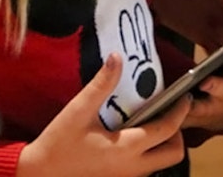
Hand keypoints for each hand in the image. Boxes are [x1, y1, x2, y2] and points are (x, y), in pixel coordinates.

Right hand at [17, 53, 191, 176]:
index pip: (167, 130)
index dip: (180, 111)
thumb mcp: (78, 111)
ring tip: (154, 121)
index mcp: (126, 149)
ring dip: (163, 145)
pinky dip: (149, 154)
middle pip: (173, 154)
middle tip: (169, 113)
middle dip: (178, 134)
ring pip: (160, 164)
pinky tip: (135, 137)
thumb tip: (117, 57)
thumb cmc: (57, 145)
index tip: (185, 96)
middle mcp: (132, 168)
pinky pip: (144, 169)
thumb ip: (101, 85)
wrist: (37, 176)